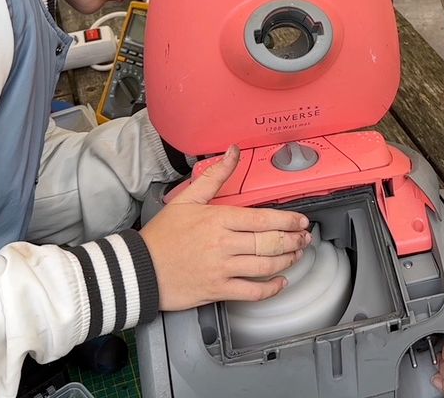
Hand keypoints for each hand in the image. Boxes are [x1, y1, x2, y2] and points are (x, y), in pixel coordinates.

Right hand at [140, 146, 311, 310]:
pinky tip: (281, 283)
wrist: (138, 269)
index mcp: (219, 218)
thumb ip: (215, 176)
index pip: (264, 218)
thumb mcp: (188, 199)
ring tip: (297, 255)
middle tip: (305, 239)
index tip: (302, 222)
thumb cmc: (162, 235)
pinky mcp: (217, 290)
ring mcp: (222, 268)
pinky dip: (271, 289)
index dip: (288, 221)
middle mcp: (224, 243)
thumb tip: (233, 151)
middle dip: (294, 240)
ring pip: (266, 266)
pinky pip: (252, 292)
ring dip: (288, 261)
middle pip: (270, 242)